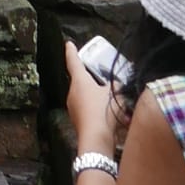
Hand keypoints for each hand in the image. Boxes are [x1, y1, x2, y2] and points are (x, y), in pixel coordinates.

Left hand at [64, 41, 121, 156]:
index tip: (69, 44)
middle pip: (81, 82)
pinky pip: (89, 112)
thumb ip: (115, 86)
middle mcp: (72, 93)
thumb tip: (116, 84)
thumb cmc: (103, 112)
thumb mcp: (115, 94)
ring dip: (97, 99)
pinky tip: (113, 119)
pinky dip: (99, 112)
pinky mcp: (79, 122)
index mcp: (79, 81)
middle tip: (103, 79)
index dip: (72, 52)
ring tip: (114, 103)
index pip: (73, 61)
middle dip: (92, 81)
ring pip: (86, 98)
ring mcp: (74, 109)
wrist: (97, 140)